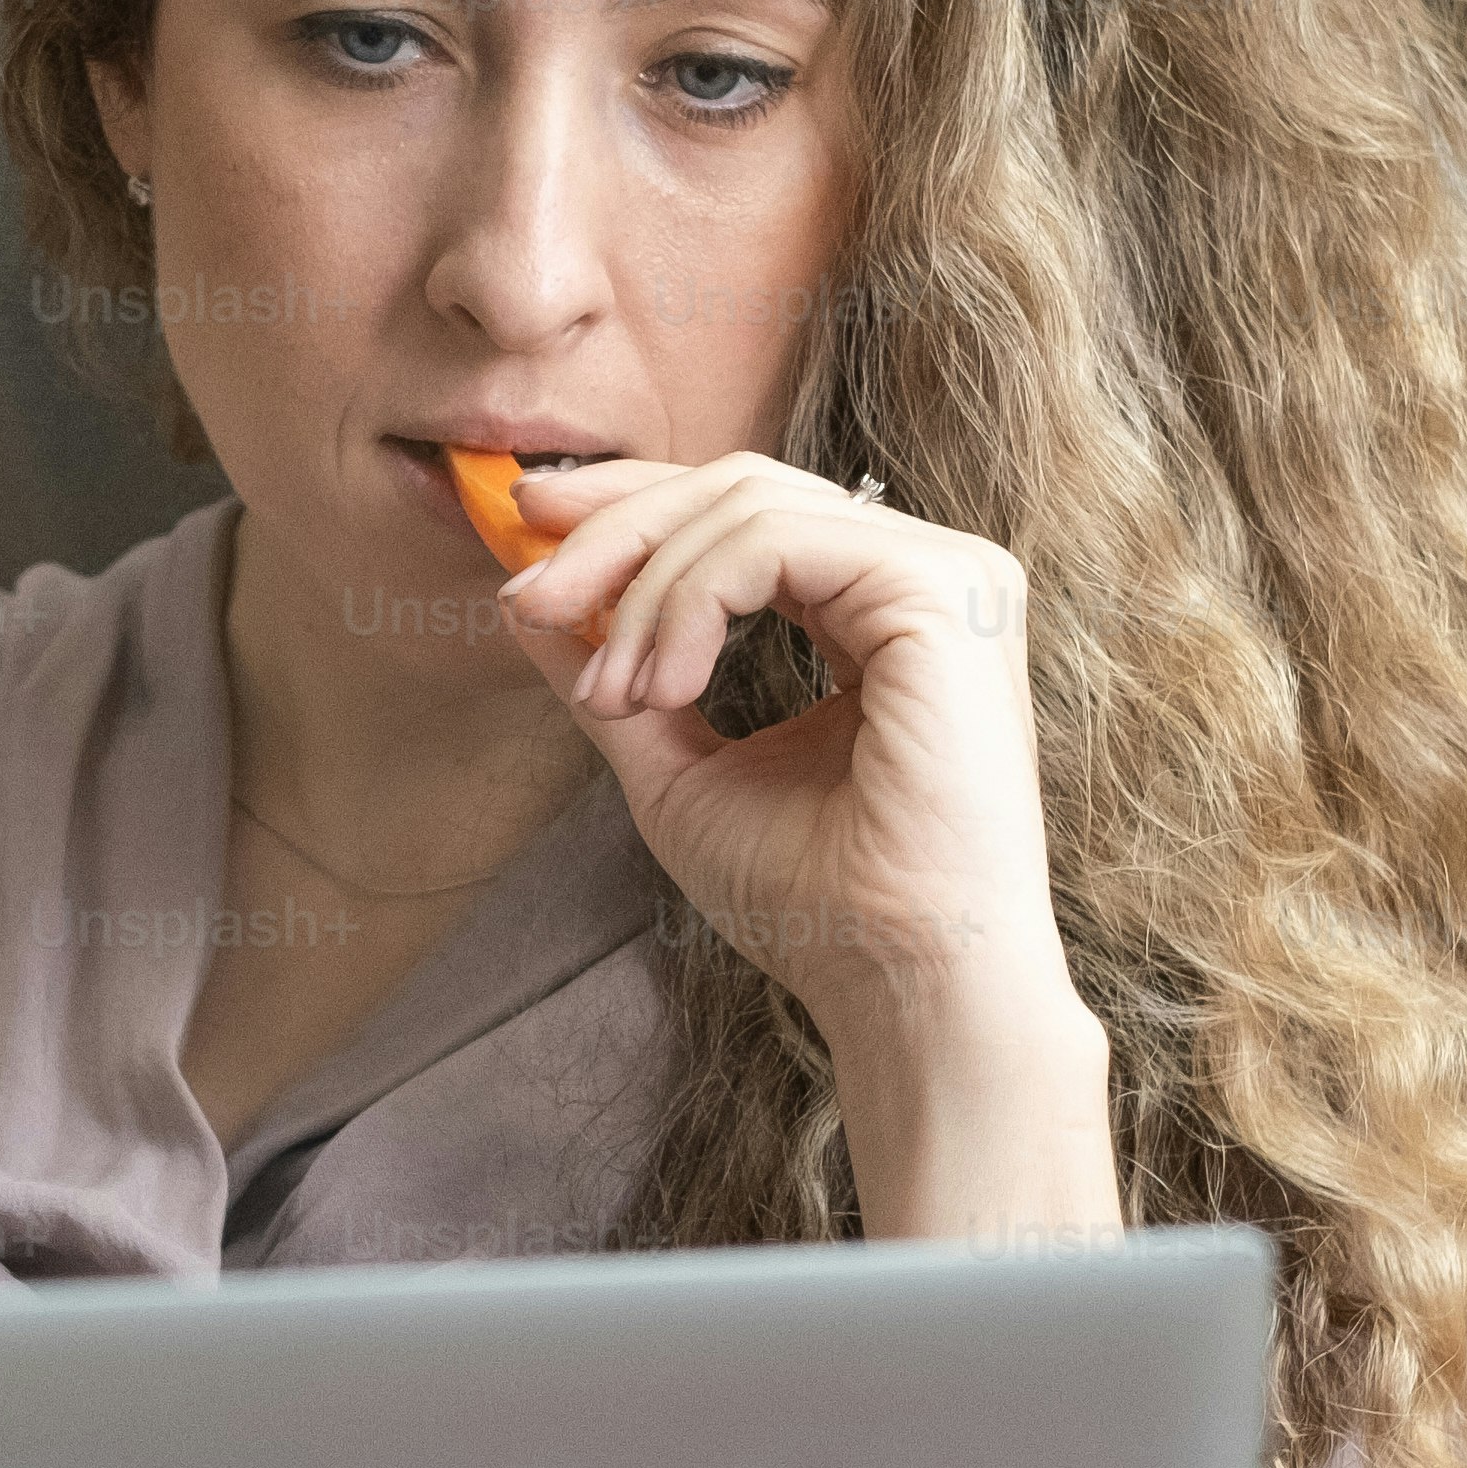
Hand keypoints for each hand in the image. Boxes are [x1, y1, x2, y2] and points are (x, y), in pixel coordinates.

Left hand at [495, 457, 1108, 1209]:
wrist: (901, 980)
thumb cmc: (815, 903)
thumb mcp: (677, 768)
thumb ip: (612, 674)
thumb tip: (520, 601)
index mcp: (878, 611)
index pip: (745, 512)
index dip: (633, 507)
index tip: (528, 533)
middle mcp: (923, 577)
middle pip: (740, 486)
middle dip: (615, 530)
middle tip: (529, 596)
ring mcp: (946, 576)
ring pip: (748, 505)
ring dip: (643, 592)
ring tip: (611, 695)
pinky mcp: (943, 591)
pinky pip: (774, 541)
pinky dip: (690, 601)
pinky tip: (662, 685)